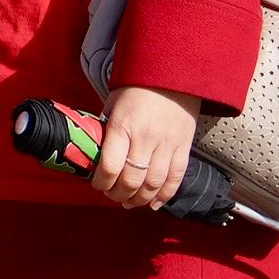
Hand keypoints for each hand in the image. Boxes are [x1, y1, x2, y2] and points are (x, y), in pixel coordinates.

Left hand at [90, 87, 204, 210]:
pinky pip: (175, 178)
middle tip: (112, 195)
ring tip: (129, 202)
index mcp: (122, 127)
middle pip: (132, 180)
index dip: (101, 183)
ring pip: (154, 184)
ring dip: (139, 199)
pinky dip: (164, 195)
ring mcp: (167, 144)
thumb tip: (94, 155)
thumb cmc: (135, 89)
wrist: (171, 75)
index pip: (110, 166)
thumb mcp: (112, 106)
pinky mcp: (184, 147)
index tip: (97, 185)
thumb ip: (106, 131)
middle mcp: (145, 138)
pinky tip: (153, 203)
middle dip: (118, 194)